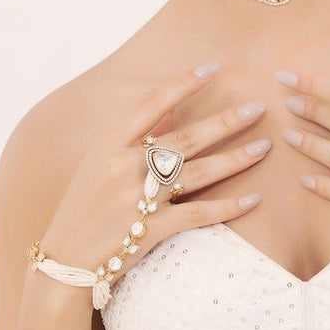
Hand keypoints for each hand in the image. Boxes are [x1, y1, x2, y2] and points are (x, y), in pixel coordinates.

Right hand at [38, 62, 268, 300]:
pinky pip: (197, 214)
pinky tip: (253, 199)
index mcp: (108, 144)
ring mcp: (137, 199)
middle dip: (225, 121)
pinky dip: (227, 207)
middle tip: (258, 108)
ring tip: (264, 147)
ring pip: (198, 173)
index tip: (212, 67)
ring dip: (235, 159)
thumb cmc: (85, 206)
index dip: (183, 84)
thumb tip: (173, 112)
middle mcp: (123, 166)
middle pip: (185, 137)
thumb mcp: (98, 163)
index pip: (151, 104)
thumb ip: (134, 137)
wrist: (66, 261)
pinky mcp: (149, 231)